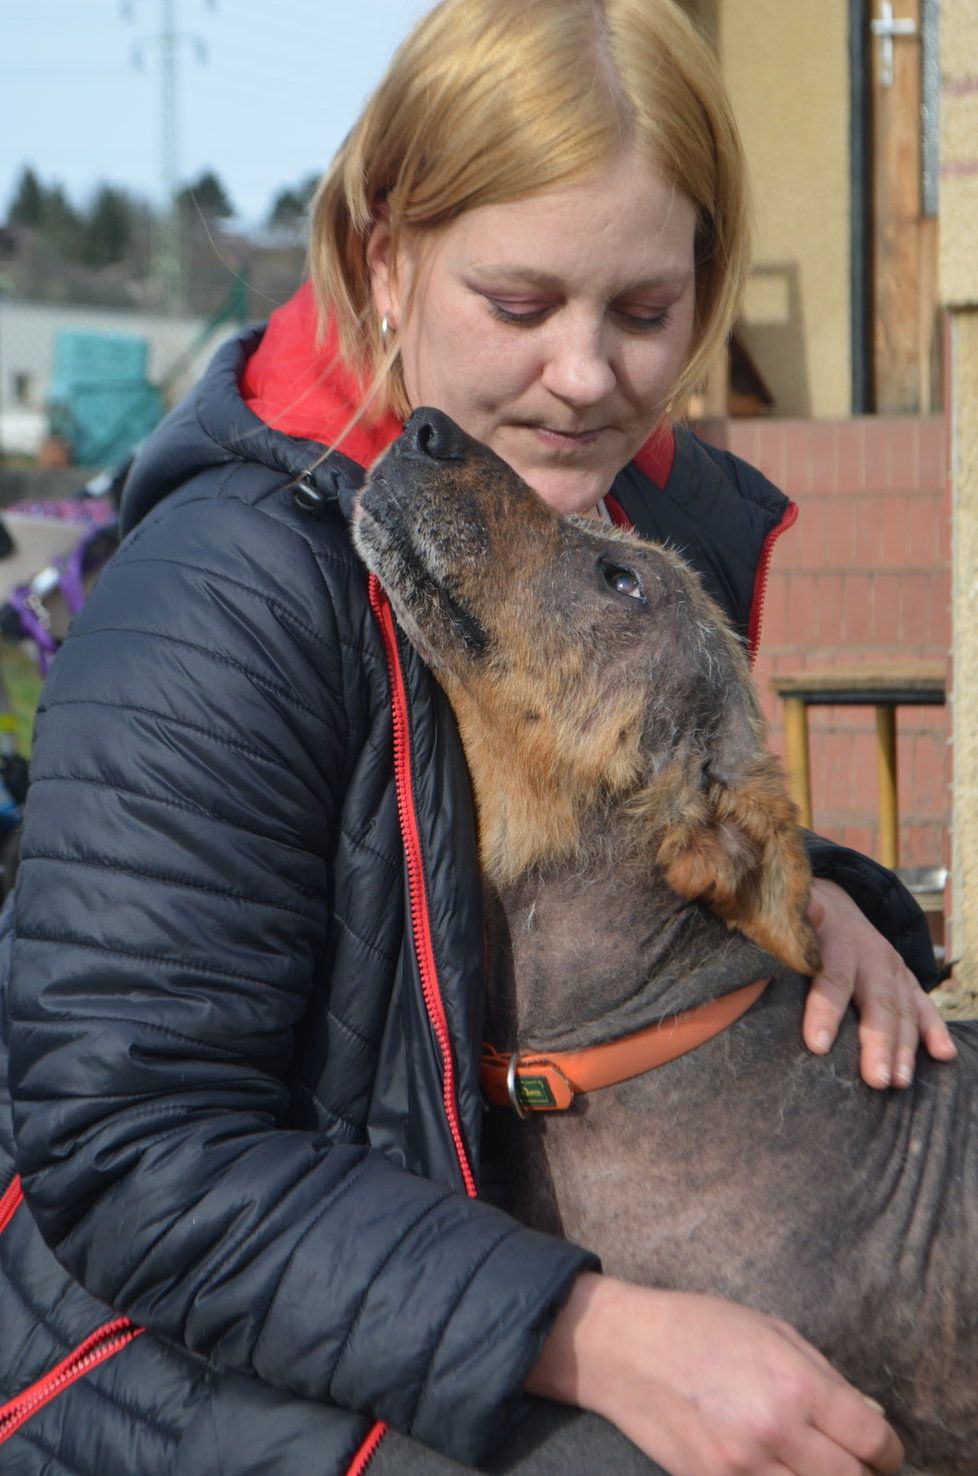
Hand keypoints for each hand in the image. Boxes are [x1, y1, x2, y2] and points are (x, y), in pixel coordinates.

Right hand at [527, 1274, 902, 1475]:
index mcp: (795, 1383)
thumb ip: (825, 1377)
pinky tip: (774, 1469)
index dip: (887, 1451)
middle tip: (847, 1460)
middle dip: (859, 1473)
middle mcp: (774, 1429)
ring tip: (808, 1464)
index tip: (879, 1450)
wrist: (624, 1348)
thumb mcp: (770, 1331)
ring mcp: (741, 1466)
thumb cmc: (699, 1327)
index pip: (873, 1442)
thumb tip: (872, 1418)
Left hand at [803, 877, 955, 1088]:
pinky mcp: (907, 980)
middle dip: (878, 1042)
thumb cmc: (803, 923)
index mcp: (837, 941)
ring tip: (898, 1081)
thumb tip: (776, 937)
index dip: (825, 1010)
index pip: (832, 978)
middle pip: (877, 1002)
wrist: (836, 904)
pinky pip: (924, 1006)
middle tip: (875, 1079)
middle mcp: (871, 955)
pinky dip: (936, 1029)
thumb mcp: (790, 920)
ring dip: (904, 1047)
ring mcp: (893, 968)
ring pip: (903, 1009)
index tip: (817, 1045)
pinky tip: (943, 1054)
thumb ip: (785, 930)